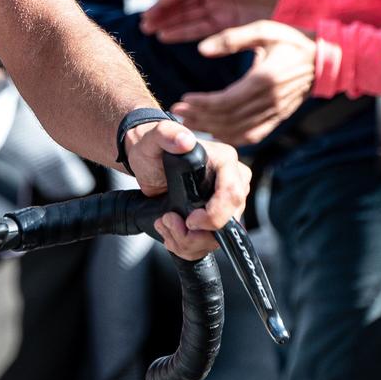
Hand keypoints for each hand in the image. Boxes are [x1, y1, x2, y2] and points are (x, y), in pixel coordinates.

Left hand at [121, 118, 251, 260]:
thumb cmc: (153, 148)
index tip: (190, 221)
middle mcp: (232, 182)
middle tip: (168, 222)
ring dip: (188, 241)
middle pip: (230, 221)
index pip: (233, 194)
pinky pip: (209, 242)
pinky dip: (187, 245)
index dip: (215, 214)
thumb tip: (186, 141)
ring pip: (219, 237)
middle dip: (197, 234)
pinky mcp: (215, 218)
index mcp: (225, 160)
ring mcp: (225, 202)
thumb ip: (167, 134)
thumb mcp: (154, 137)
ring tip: (165, 224)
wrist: (146, 163)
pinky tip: (171, 231)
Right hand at [142, 0, 284, 42]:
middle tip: (145, 21)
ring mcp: (217, 9)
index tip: (158, 4)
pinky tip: (166, 36)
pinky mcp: (225, 26)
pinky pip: (199, 30)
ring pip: (187, 17)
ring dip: (168, 23)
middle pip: (182, 2)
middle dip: (162, 11)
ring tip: (150, 30)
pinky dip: (182, 33)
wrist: (294, 1)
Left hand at [169, 22, 318, 146]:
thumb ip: (232, 38)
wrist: (326, 59)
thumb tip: (202, 49)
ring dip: (212, 129)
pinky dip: (232, 137)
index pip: (227, 100)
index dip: (202, 104)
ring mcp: (276, 112)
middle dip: (200, 118)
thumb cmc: (292, 40)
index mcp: (265, 79)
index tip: (183, 100)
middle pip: (229, 118)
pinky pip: (253, 135)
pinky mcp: (279, 118)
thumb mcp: (263, 30)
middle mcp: (270, 100)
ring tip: (190, 122)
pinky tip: (215, 132)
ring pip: (239, 130)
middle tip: (178, 113)